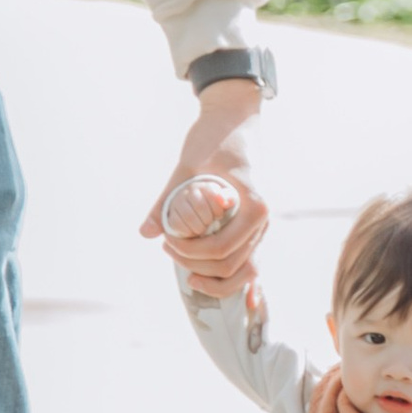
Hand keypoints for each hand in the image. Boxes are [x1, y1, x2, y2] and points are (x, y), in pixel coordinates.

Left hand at [143, 76, 266, 293]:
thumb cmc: (213, 136)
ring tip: (189, 275)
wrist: (235, 116)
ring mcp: (263, 224)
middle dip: (198, 267)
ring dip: (219, 279)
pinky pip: (252, 259)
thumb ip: (167, 201)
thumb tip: (146, 232)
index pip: (221, 249)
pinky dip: (242, 279)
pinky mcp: (256, 224)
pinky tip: (237, 296)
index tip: (166, 241)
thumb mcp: (186, 166)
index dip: (189, 253)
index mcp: (254, 206)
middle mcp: (264, 219)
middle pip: (233, 265)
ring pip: (247, 269)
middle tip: (169, 249)